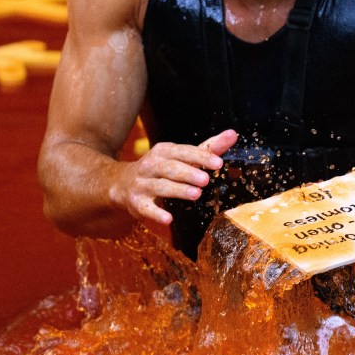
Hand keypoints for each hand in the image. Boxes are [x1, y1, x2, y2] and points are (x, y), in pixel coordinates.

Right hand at [110, 129, 238, 225]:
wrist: (122, 183)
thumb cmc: (161, 168)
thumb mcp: (182, 156)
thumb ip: (208, 148)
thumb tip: (233, 134)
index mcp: (164, 151)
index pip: (184, 152)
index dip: (201, 157)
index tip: (218, 163)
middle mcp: (151, 165)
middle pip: (171, 168)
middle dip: (188, 173)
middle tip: (206, 180)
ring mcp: (142, 184)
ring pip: (160, 186)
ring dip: (178, 190)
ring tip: (196, 194)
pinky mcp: (136, 203)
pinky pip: (146, 208)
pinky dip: (156, 214)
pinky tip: (168, 219)